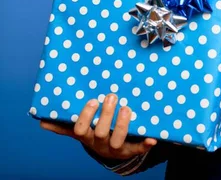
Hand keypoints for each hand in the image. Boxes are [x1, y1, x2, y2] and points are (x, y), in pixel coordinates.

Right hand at [40, 93, 156, 159]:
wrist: (116, 152)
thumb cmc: (97, 134)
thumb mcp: (81, 130)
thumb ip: (64, 125)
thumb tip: (41, 121)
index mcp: (87, 136)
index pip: (81, 129)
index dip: (86, 116)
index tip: (92, 100)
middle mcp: (100, 143)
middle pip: (100, 132)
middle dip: (106, 115)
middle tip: (112, 96)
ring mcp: (117, 147)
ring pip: (118, 139)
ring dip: (122, 124)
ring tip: (126, 108)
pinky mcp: (132, 150)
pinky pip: (139, 148)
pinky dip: (145, 144)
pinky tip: (152, 139)